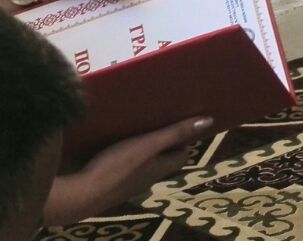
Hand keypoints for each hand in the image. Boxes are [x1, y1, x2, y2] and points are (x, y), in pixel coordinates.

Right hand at [43, 116, 211, 226]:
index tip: (182, 123)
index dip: (184, 140)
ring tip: (136, 130)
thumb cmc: (118, 166)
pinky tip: (113, 146)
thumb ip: (175, 133)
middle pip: (163, 160)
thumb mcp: (149, 144)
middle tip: (159, 122)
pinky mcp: (109, 185)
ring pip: (143, 165)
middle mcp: (148, 178)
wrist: (81, 194)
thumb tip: (208, 121)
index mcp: (160, 168)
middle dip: (164, 143)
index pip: (181, 155)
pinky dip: (124, 157)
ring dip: (143, 150)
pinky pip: (123, 169)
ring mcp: (128, 184)